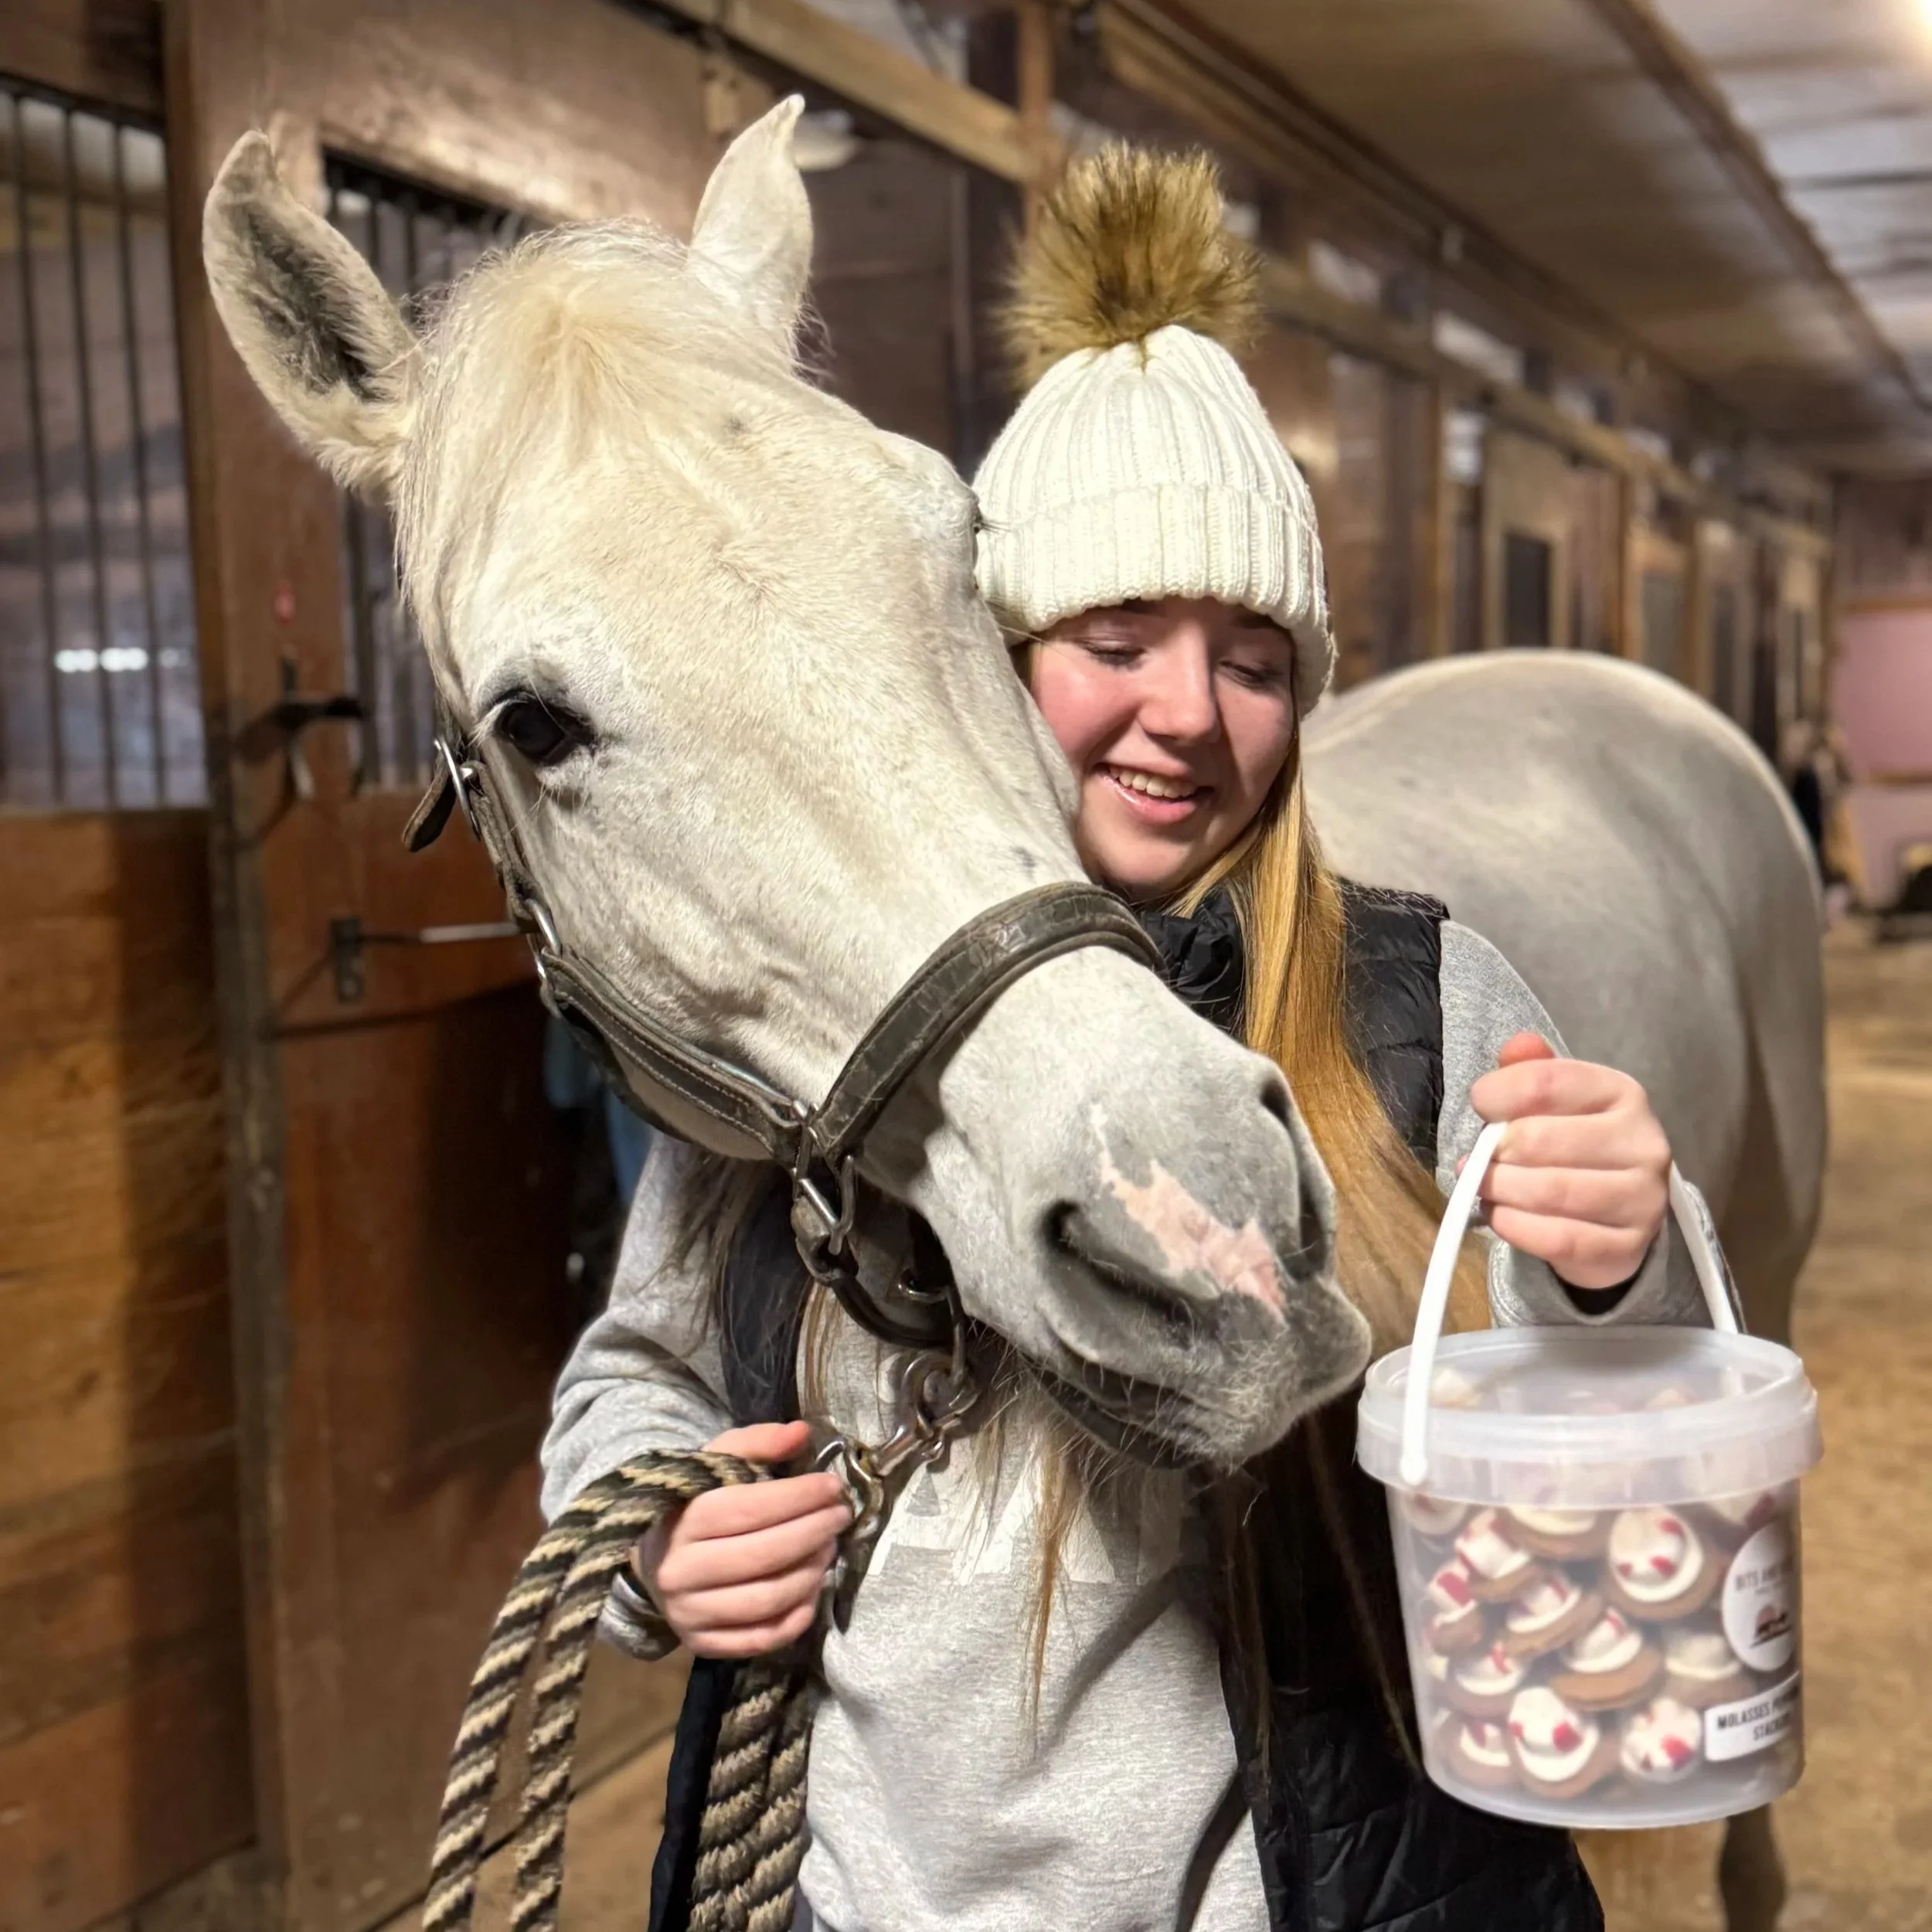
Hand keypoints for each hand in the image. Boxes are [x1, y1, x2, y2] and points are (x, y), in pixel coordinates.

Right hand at [635, 1420, 850, 1658]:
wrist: (653, 1561)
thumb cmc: (694, 1505)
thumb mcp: (716, 1463)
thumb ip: (757, 1443)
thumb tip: (801, 1432)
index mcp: (682, 1521)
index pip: (749, 1509)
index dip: (798, 1497)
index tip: (832, 1486)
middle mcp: (680, 1572)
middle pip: (763, 1556)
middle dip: (813, 1532)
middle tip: (840, 1516)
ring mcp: (689, 1614)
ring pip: (767, 1600)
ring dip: (811, 1572)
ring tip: (829, 1548)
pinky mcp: (702, 1645)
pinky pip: (762, 1638)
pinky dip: (798, 1616)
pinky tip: (814, 1587)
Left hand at [1466, 1033, 1669, 1291]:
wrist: (1615, 1215)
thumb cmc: (1575, 1146)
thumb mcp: (1557, 1102)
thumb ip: (1533, 1071)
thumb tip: (1517, 1045)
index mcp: (1622, 1093)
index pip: (1548, 1082)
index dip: (1498, 1092)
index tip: (1480, 1104)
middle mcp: (1642, 1142)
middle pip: (1541, 1139)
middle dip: (1493, 1151)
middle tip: (1475, 1160)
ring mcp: (1642, 1198)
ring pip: (1550, 1191)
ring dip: (1500, 1190)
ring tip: (1484, 1187)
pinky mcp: (1628, 1247)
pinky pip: (1559, 1238)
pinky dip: (1515, 1226)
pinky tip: (1501, 1215)